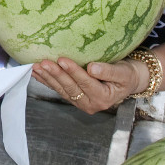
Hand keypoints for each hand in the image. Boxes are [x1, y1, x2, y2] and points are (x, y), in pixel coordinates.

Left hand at [31, 56, 145, 113]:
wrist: (127, 82)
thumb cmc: (126, 75)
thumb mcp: (123, 73)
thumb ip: (109, 71)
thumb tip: (92, 68)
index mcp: (103, 98)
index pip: (85, 83)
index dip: (73, 71)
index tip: (62, 60)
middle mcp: (90, 104)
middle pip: (70, 88)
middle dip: (56, 75)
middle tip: (44, 63)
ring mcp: (81, 102)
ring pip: (62, 90)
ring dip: (48, 78)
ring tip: (36, 67)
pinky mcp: (75, 98)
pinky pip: (59, 90)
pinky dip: (47, 81)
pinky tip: (38, 74)